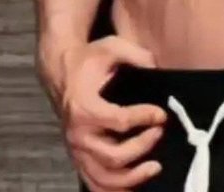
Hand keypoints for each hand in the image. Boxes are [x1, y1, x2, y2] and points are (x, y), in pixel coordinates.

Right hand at [39, 33, 168, 189]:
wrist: (62, 72)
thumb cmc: (89, 60)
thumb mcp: (111, 46)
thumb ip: (136, 55)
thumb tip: (158, 69)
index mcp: (84, 107)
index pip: (119, 121)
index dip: (144, 118)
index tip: (162, 114)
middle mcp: (78, 134)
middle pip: (114, 156)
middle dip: (142, 147)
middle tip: (159, 133)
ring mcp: (77, 150)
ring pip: (104, 178)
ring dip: (132, 177)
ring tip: (155, 166)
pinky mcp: (78, 158)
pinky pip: (94, 185)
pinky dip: (114, 190)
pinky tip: (134, 185)